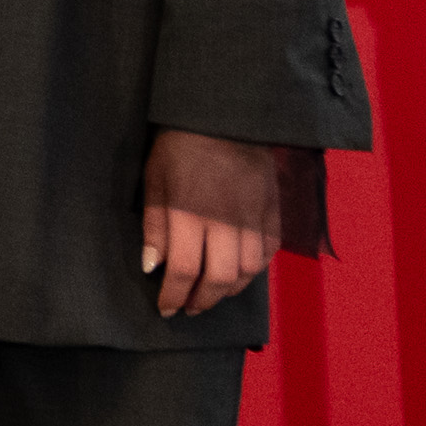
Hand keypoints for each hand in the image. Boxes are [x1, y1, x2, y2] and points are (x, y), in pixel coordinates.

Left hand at [143, 129, 285, 318]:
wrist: (225, 117)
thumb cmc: (179, 146)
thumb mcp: (154, 181)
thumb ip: (155, 226)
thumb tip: (152, 267)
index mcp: (190, 214)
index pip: (182, 270)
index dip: (173, 295)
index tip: (165, 308)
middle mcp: (226, 222)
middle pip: (219, 279)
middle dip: (202, 300)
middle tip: (189, 307)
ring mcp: (254, 217)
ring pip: (248, 271)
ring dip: (229, 290)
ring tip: (212, 293)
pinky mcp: (273, 211)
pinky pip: (269, 252)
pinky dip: (254, 269)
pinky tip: (239, 272)